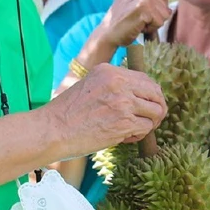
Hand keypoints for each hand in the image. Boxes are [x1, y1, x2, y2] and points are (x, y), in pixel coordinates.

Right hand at [46, 63, 166, 156]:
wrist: (52, 130)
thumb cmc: (66, 113)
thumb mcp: (89, 85)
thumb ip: (112, 85)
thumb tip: (138, 94)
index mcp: (109, 71)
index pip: (145, 79)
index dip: (151, 94)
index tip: (148, 105)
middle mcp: (119, 82)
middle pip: (156, 93)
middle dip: (157, 108)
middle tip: (151, 120)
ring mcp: (123, 102)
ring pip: (155, 112)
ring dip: (149, 123)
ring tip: (134, 130)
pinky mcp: (124, 122)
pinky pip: (146, 128)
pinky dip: (139, 136)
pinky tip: (126, 138)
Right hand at [96, 0, 171, 49]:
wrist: (107, 33)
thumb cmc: (123, 19)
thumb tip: (171, 1)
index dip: (155, 7)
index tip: (138, 10)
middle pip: (165, 4)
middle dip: (155, 15)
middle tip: (137, 17)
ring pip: (164, 14)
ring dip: (153, 22)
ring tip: (137, 21)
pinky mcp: (143, 8)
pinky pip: (159, 22)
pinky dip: (150, 28)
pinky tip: (136, 26)